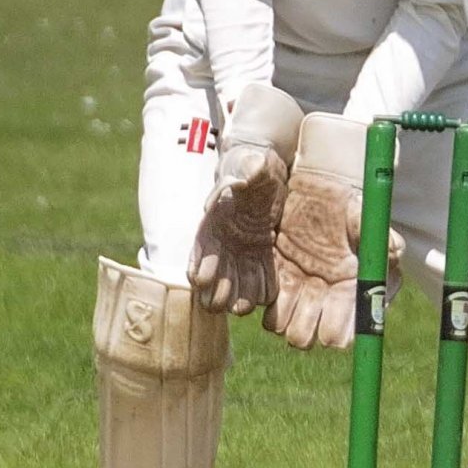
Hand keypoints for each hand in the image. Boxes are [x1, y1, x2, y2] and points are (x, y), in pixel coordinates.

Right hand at [188, 84, 303, 314]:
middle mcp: (223, 244)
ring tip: (243, 306)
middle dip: (217, 292)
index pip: (199, 253)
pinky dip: (262, 289)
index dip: (200, 267)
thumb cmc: (252, 162)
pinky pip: (261, 280)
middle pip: (214, 279)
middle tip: (225, 303)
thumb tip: (245, 175)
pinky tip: (267, 295)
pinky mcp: (262, 255)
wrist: (268, 168)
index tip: (204, 279)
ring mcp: (243, 252)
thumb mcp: (249, 161)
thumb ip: (246, 168)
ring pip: (236, 285)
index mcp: (212, 224)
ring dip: (238, 298)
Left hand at [267, 113, 402, 350]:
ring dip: (283, 316)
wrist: (320, 192)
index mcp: (350, 294)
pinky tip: (274, 282)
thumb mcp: (366, 219)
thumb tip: (394, 252)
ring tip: (290, 287)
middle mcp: (324, 302)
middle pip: (308, 338)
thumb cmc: (349, 207)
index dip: (335, 327)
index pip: (343, 333)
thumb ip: (381, 238)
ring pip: (284, 329)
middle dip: (304, 327)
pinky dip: (268, 303)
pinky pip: (269, 310)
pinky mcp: (277, 283)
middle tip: (306, 298)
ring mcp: (299, 295)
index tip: (332, 303)